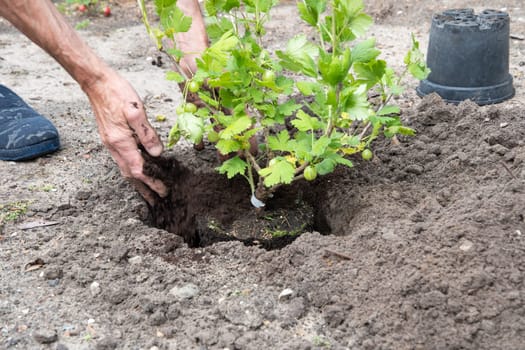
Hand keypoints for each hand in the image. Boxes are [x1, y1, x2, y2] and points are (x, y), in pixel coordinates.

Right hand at [84, 71, 167, 204]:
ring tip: (149, 193)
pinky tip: (138, 171)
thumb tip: (157, 153)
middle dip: (145, 189)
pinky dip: (132, 170)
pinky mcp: (111, 139)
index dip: (152, 182)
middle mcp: (114, 147)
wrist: (96, 83)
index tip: (164, 191)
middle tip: (157, 201)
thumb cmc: (117, 92)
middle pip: (131, 175)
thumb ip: (147, 133)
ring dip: (138, 183)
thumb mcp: (136, 110)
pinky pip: (123, 161)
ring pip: (125, 169)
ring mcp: (111, 144)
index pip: (139, 170)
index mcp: (121, 142)